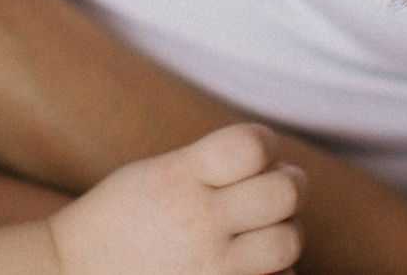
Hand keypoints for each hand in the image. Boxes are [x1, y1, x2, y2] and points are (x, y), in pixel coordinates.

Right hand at [49, 125, 304, 274]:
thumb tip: (277, 166)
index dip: (266, 144)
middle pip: (285, 192)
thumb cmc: (117, 220)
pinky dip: (274, 272)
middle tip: (272, 192)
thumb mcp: (154, 174)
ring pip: (289, 241)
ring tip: (262, 232)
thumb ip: (211, 165)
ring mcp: (210, 269)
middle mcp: (198, 222)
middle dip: (289, 185)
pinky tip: (250, 266)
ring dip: (284, 231)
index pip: (252, 145)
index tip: (257, 154)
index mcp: (178, 178)